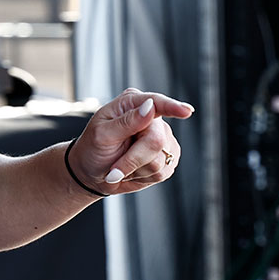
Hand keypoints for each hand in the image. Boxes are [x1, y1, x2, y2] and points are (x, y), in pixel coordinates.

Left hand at [68, 88, 193, 194]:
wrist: (93, 173)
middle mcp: (152, 118)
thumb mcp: (101, 134)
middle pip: (157, 140)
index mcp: (132, 103)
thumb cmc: (92, 149)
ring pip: (161, 159)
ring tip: (121, 166)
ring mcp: (163, 138)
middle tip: (114, 169)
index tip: (186, 111)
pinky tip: (132, 171)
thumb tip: (150, 107)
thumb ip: (127, 121)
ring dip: (136, 169)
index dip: (173, 107)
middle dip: (134, 159)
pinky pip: (163, 171)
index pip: (157, 103)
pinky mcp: (168, 157)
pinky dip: (143, 176)